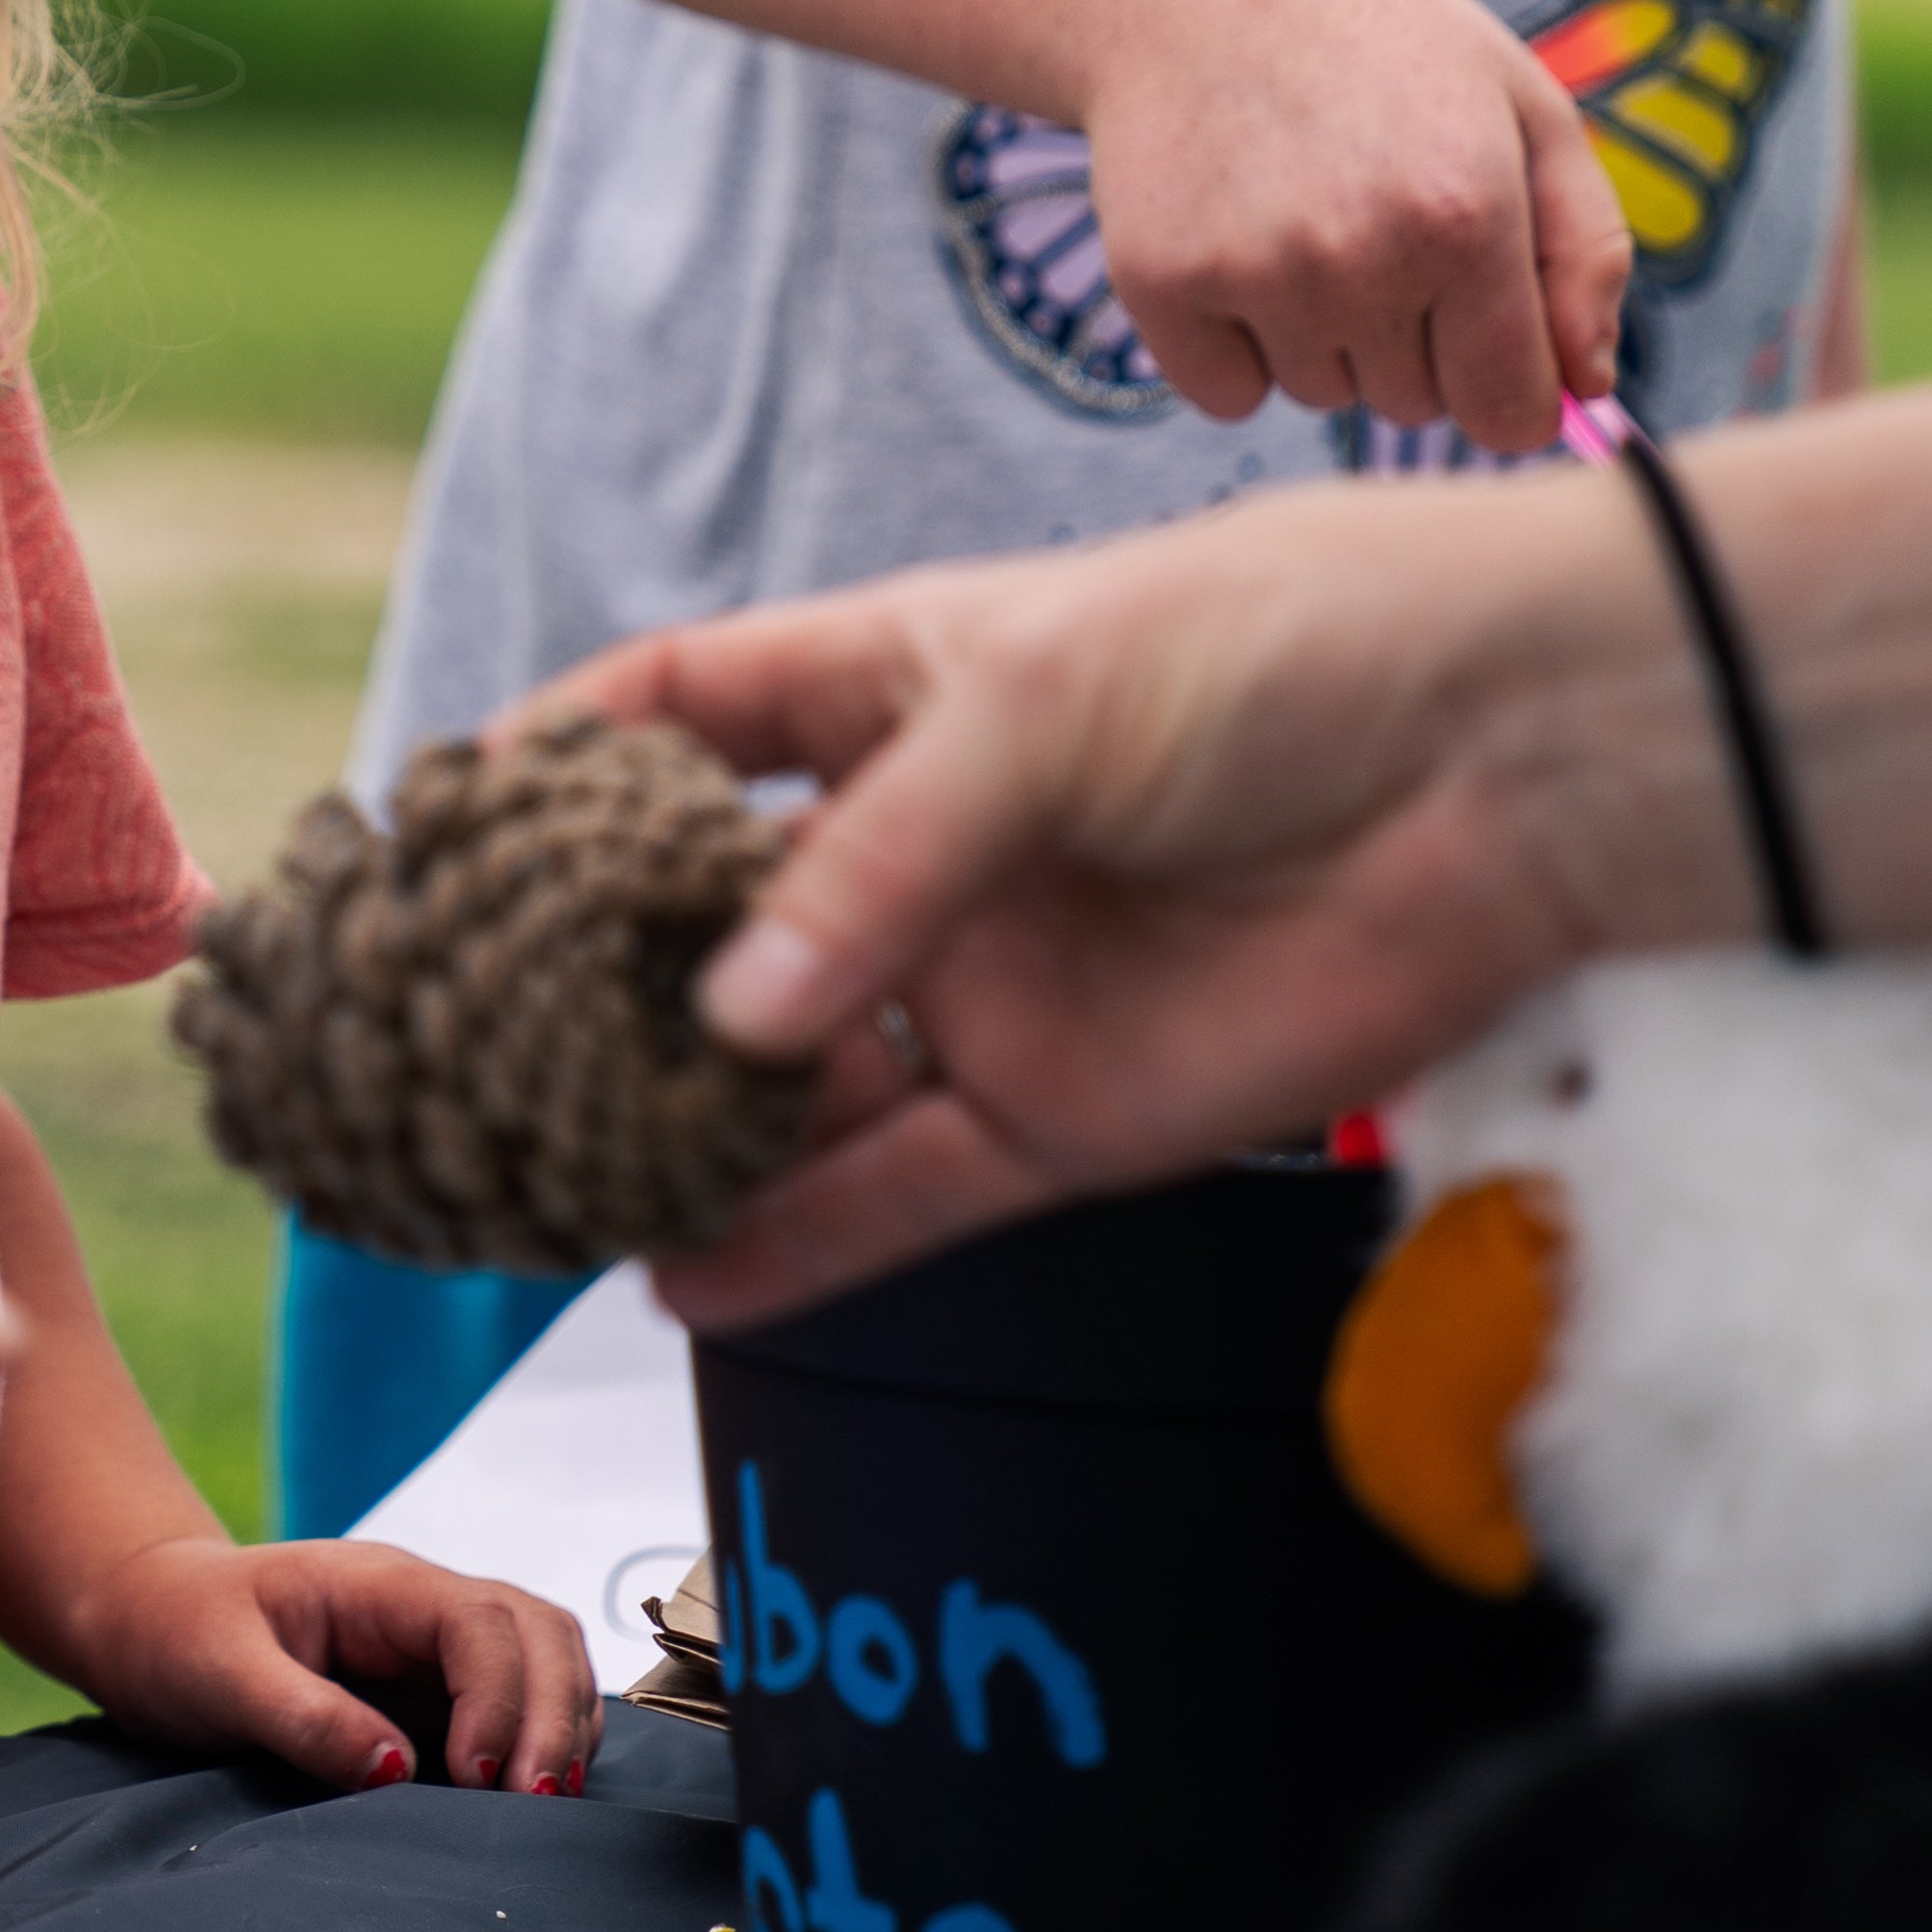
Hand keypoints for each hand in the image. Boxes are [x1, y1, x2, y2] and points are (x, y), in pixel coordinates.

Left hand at [38, 1533, 603, 1800]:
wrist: (145, 1620)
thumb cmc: (175, 1631)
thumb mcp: (219, 1671)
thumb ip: (303, 1716)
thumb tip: (395, 1769)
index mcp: (378, 1585)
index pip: (480, 1623)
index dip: (499, 1699)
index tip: (480, 1779)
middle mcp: (421, 1606)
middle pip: (537, 1632)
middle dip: (553, 1714)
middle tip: (540, 1803)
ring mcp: (431, 1644)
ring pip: (542, 1659)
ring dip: (560, 1724)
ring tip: (547, 1805)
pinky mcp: (429, 1687)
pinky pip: (514, 1697)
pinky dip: (539, 1736)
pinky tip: (528, 1791)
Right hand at [533, 464, 1639, 1325]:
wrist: (1503, 768)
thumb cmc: (1272, 656)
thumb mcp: (1036, 703)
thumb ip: (872, 868)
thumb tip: (725, 1026)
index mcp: (884, 689)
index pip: (673, 719)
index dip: (550, 766)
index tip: (428, 831)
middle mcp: (913, 850)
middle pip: (703, 929)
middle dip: (577, 985)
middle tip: (446, 1050)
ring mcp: (979, 988)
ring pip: (782, 1084)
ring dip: (668, 1133)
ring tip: (529, 1187)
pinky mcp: (1062, 1116)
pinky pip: (896, 1193)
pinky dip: (793, 1243)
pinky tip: (675, 1275)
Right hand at [1070, 0, 1631, 457]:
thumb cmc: (1380, 43)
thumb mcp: (1523, 107)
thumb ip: (1586, 251)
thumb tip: (1588, 387)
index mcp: (1472, 214)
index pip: (1511, 415)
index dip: (1507, 386)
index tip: (1484, 338)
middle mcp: (1365, 255)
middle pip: (1414, 406)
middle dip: (1409, 338)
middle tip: (1369, 212)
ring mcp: (1255, 272)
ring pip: (1320, 394)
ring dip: (1319, 334)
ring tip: (1296, 209)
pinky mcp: (1162, 285)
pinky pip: (1228, 394)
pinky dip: (1233, 348)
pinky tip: (1231, 241)